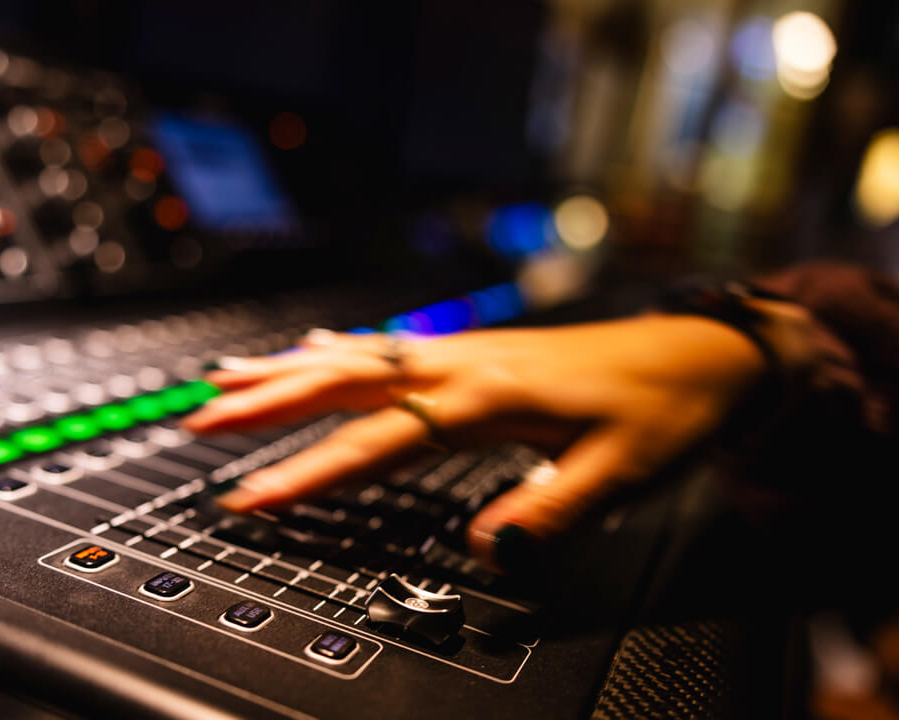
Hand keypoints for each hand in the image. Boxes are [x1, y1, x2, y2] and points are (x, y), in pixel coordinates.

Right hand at [184, 311, 801, 570]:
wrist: (700, 353)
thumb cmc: (663, 410)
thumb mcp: (622, 473)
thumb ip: (549, 512)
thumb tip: (485, 552)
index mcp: (484, 399)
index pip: (374, 441)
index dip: (307, 473)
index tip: (250, 497)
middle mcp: (459, 366)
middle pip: (341, 382)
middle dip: (264, 404)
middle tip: (198, 420)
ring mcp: (462, 353)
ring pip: (353, 357)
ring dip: (284, 369)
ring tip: (223, 378)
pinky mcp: (473, 353)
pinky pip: (385, 348)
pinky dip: (337, 350)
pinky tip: (311, 346)